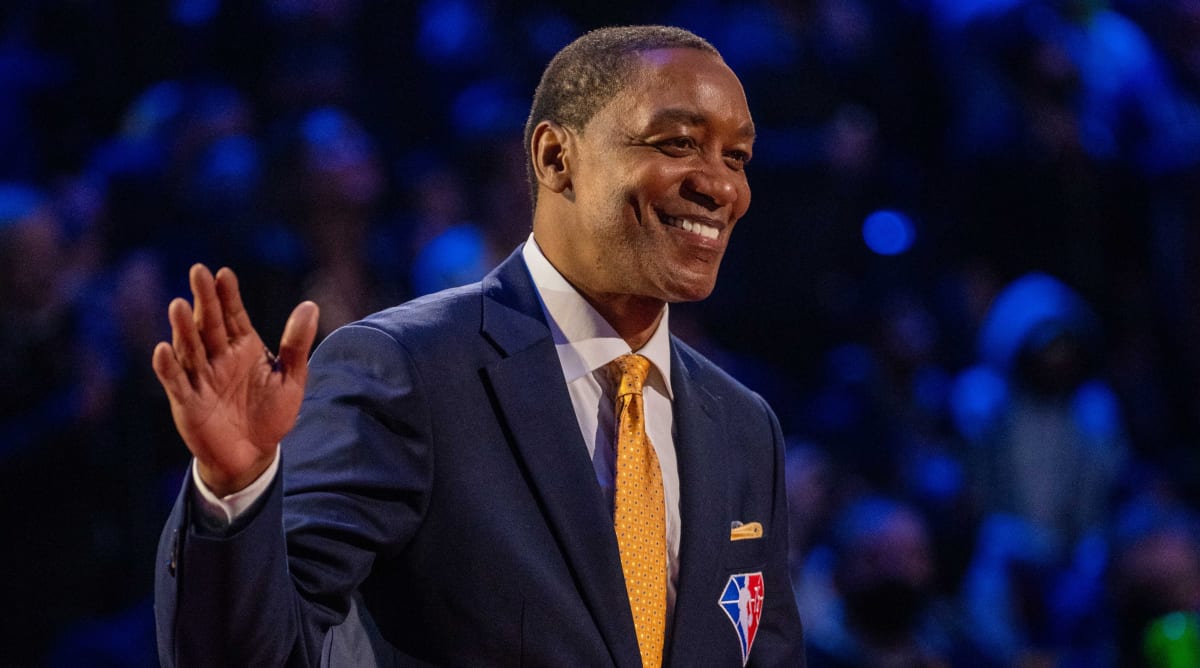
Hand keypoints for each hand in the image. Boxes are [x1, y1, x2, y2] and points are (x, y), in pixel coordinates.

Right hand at [152, 264, 318, 496]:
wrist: (254, 455)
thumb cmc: (271, 415)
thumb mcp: (291, 379)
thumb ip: (296, 345)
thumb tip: (311, 305)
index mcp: (243, 347)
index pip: (234, 315)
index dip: (228, 295)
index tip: (223, 273)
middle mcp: (218, 357)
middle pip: (208, 324)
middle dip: (203, 299)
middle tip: (198, 271)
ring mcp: (200, 378)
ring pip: (190, 348)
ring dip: (183, 328)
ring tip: (179, 305)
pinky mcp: (187, 402)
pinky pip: (176, 381)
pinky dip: (168, 367)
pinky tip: (164, 349)